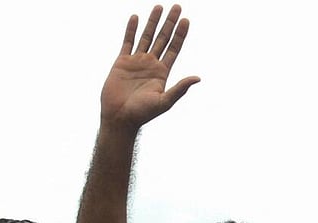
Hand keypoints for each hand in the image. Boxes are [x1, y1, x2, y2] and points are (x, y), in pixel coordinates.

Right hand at [100, 4, 199, 131]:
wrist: (120, 117)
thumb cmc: (142, 113)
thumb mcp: (164, 101)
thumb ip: (180, 88)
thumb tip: (197, 78)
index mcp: (163, 72)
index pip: (174, 48)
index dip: (180, 34)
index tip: (186, 20)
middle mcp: (151, 64)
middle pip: (163, 38)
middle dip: (170, 23)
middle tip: (177, 6)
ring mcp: (137, 62)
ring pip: (146, 36)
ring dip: (153, 22)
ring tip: (159, 6)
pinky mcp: (122, 62)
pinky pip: (127, 41)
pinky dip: (131, 29)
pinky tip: (136, 17)